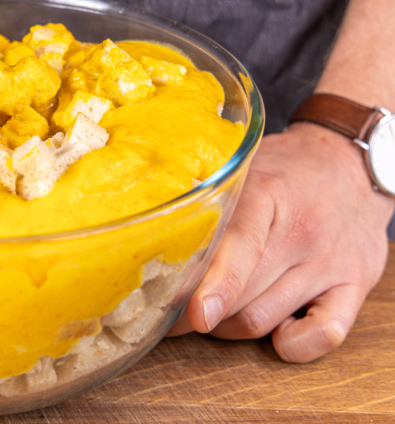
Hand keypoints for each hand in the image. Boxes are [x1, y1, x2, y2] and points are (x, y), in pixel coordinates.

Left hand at [168, 122, 392, 361]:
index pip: (241, 247)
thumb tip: (148, 235)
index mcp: (268, 194)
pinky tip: (273, 331)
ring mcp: (331, 261)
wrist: (347, 161)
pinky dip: (291, 344)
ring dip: (228, 327)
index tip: (191, 312)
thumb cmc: (281, 170)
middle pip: (241, 296)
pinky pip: (323, 335)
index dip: (213, 285)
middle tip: (169, 313)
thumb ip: (204, 200)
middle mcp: (302, 231)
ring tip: (211, 314)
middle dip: (197, 313)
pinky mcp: (357, 285)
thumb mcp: (241, 169)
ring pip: (264, 319)